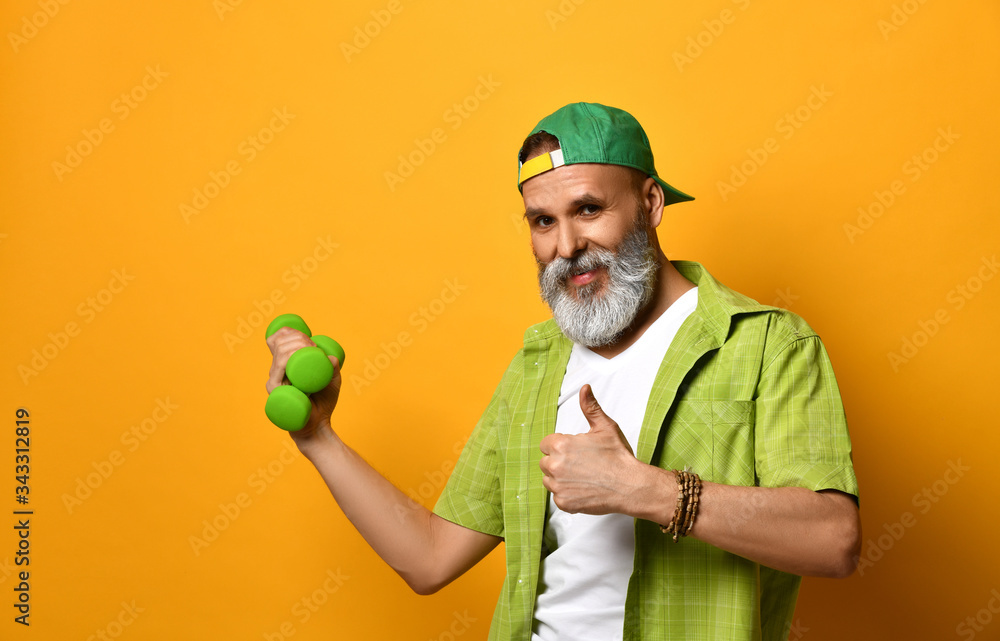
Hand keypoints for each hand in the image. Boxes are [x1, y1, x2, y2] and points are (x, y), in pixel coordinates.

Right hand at [265, 327, 341, 448]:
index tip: (307, 337)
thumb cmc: (323, 404)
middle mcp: (276, 372)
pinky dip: (287, 362)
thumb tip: (331, 357)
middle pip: (278, 344)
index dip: (289, 332)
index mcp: (284, 366)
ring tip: (312, 351)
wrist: (318, 426)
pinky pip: (277, 374)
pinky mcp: (275, 394)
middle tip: (314, 346)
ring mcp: (274, 383)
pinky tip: (297, 360)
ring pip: (279, 356)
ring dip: (296, 347)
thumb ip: (333, 367)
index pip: (276, 341)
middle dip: (297, 338)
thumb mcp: (332, 380)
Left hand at [539, 384, 648, 515]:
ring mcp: (558, 486)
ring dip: (560, 478)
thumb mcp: (605, 427)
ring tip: (583, 477)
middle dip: (559, 462)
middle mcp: (555, 465)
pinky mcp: (564, 503)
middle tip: (581, 464)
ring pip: (549, 480)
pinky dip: (568, 494)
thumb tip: (584, 389)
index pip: (546, 444)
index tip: (574, 451)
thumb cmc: (619, 457)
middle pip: (545, 462)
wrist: (630, 485)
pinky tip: (584, 489)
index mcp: (561, 444)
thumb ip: (590, 408)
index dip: (559, 446)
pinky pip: (557, 497)